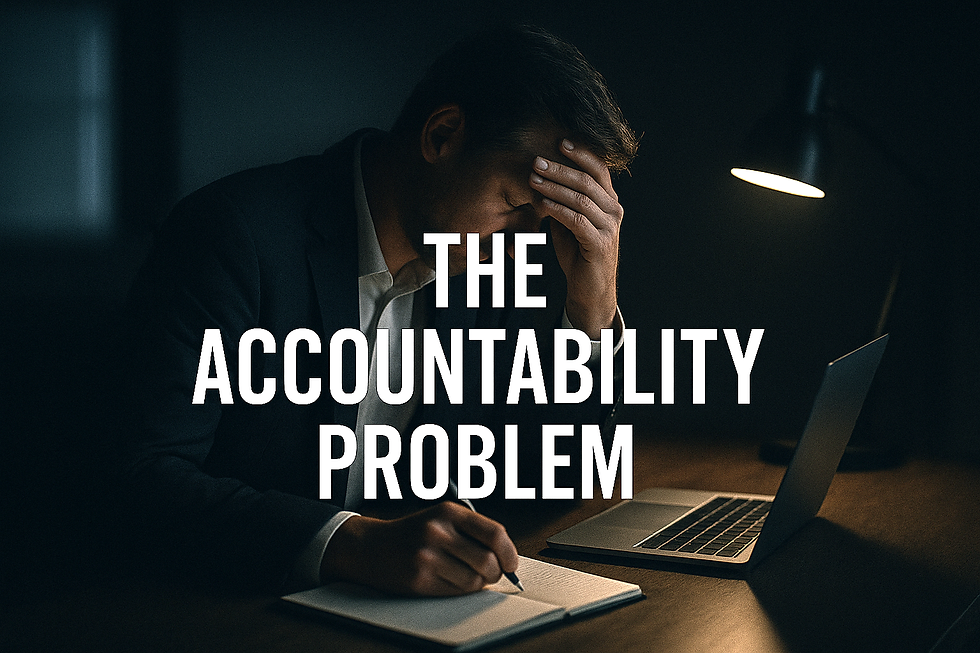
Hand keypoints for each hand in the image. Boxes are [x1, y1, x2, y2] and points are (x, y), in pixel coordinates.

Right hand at [321, 502, 518, 595]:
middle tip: (491, 573)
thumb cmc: (412, 534)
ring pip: (474, 581)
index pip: (495, 533)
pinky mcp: (419, 579)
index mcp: (448, 512)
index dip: (509, 552)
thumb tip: (506, 557)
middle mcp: (438, 532)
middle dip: (496, 572)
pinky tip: (450, 580)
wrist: (371, 547)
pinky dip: (460, 591)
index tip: (511, 563)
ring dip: (477, 583)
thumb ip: (472, 532)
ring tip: (466, 576)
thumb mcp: (441, 518)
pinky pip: (456, 592)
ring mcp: (428, 557)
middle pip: (488, 561)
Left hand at [530, 139, 622, 338]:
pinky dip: (558, 209)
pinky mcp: (600, 244)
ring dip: (554, 187)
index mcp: (610, 201)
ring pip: (581, 198)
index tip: (559, 141)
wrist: (590, 290)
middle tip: (537, 160)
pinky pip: (577, 220)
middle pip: (587, 181)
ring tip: (533, 179)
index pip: (598, 169)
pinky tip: (542, 203)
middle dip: (560, 168)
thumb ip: (564, 201)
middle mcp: (614, 211)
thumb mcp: (569, 222)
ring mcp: (610, 227)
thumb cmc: (578, 254)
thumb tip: (544, 178)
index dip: (581, 153)